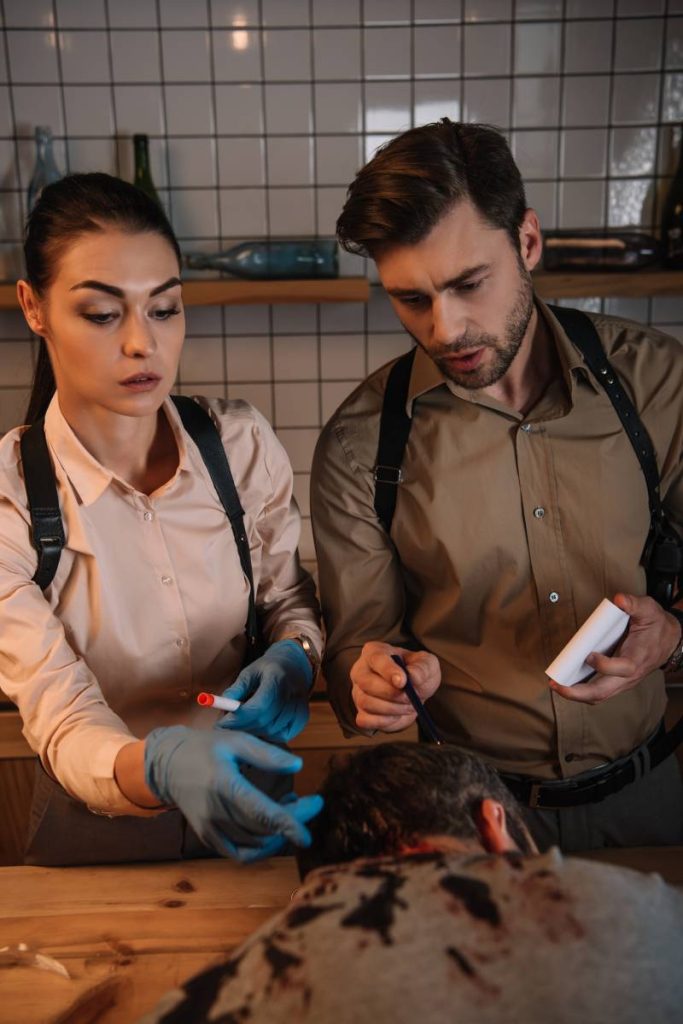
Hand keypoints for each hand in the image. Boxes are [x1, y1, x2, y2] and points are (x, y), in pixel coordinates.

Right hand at [144, 725, 322, 860]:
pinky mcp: (208, 838)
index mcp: (223, 785)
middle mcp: (215, 813)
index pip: (260, 813)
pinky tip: (272, 829)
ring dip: (278, 834)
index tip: (307, 835)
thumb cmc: (205, 748)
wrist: (168, 764)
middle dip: (292, 822)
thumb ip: (266, 754)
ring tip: (289, 810)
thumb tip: (299, 765)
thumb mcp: (235, 741)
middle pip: (262, 830)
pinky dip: (261, 848)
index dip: (287, 825)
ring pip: (254, 845)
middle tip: (310, 804)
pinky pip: (239, 853)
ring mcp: (210, 829)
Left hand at [218, 639, 311, 742]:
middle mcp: (293, 694)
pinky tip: (257, 726)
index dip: (239, 718)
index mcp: (278, 678)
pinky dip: (266, 735)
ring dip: (252, 732)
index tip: (221, 723)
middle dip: (241, 727)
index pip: (259, 706)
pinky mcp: (302, 720)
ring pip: (271, 732)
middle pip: (264, 722)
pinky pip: (280, 736)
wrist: (294, 666)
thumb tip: (221, 704)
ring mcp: (300, 708)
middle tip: (227, 727)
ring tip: (241, 724)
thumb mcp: (249, 672)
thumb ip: (236, 688)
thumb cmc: (267, 669)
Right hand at [350, 641, 440, 731]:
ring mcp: (358, 692)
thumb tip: (412, 676)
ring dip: (392, 708)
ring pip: (366, 702)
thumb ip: (422, 668)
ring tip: (408, 705)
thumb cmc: (417, 672)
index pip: (376, 659)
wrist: (414, 691)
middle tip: (410, 697)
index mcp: (375, 652)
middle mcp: (361, 670)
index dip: (388, 671)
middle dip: (391, 693)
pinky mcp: (361, 712)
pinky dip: (384, 721)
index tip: (403, 682)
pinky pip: (365, 720)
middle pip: (366, 683)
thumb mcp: (427, 664)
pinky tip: (396, 715)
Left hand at [549, 592, 681, 704]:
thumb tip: (619, 600)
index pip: (622, 669)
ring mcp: (623, 681)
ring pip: (599, 695)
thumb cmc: (657, 626)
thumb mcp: (649, 610)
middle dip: (578, 692)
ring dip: (576, 695)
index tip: (589, 654)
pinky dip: (581, 691)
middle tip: (557, 685)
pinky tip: (566, 684)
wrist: (670, 641)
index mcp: (638, 658)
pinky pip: (599, 691)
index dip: (604, 665)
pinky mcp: (617, 681)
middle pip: (604, 691)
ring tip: (556, 685)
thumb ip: (634, 604)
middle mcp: (629, 675)